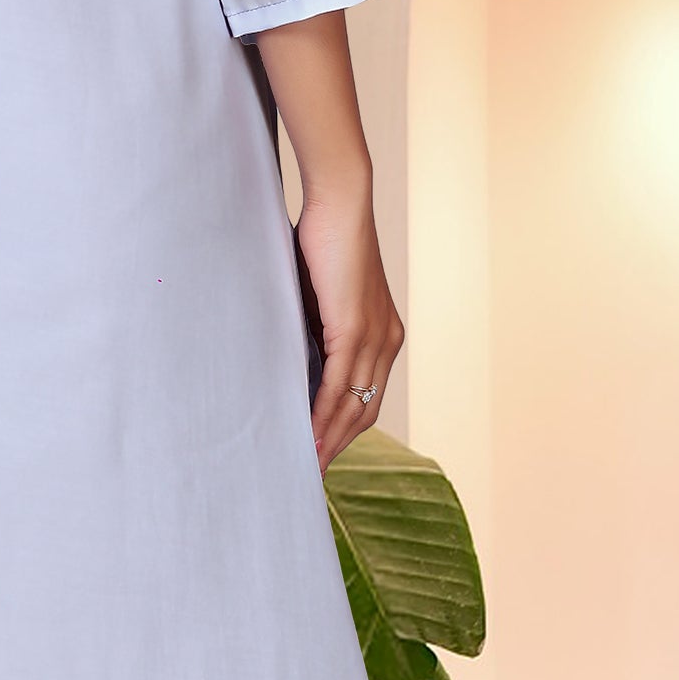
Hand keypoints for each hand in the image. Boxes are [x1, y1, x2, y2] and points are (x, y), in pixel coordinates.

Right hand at [296, 173, 402, 468]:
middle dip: (339, 447)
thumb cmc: (323, 241)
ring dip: (329, 439)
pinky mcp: (354, 327)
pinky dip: (323, 413)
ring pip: (354, 404)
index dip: (346, 431)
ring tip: (307, 467)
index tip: (322, 454)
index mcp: (384, 335)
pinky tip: (308, 434)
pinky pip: (338, 382)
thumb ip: (313, 329)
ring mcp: (374, 336)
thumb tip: (291, 354)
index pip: (367, 399)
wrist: (340, 203)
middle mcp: (387, 341)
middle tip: (312, 476)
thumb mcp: (319, 297)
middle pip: (366, 412)